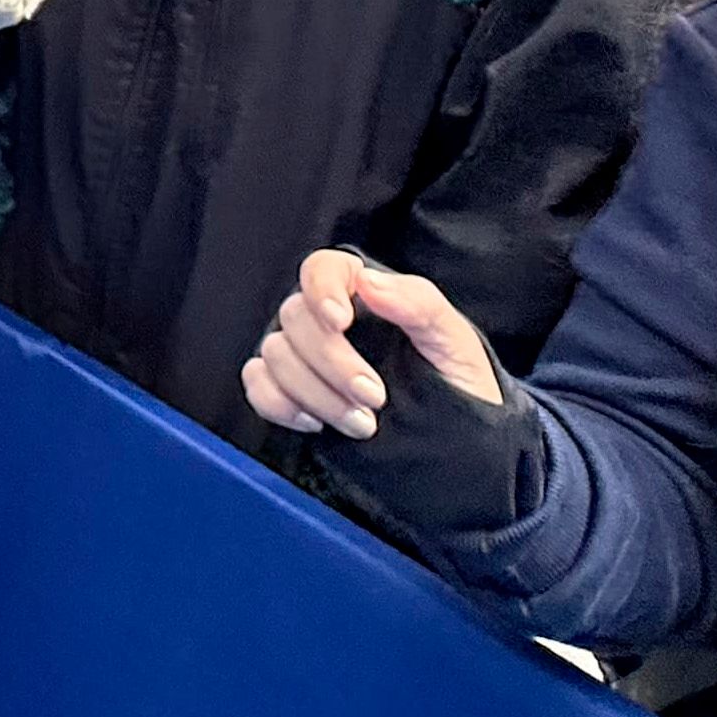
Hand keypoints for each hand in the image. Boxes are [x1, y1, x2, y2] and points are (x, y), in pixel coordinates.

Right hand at [243, 249, 503, 439]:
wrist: (455, 448)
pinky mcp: (285, 390)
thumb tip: (369, 282)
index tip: (340, 321)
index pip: (323, 269)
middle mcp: (326, 321)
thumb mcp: (454, 342)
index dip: (321, 289)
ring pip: (275, 354)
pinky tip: (316, 424)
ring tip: (363, 423)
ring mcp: (302, 356)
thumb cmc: (460, 388)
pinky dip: (280, 404)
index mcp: (366, 296)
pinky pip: (257, 384)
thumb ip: (417, 304)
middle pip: (295, 317)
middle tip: (375, 397)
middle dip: (333, 363)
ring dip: (317, 394)